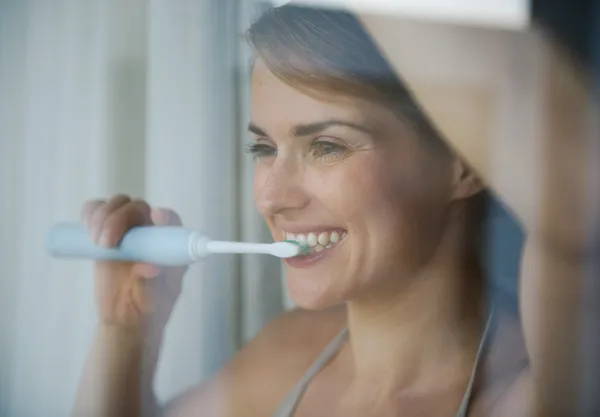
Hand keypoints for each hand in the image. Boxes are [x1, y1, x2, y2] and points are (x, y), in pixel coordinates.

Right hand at [81, 194, 186, 331]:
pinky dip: (90, 213)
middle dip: (119, 218)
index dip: (166, 216)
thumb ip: (154, 283)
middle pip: (137, 207)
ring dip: (102, 216)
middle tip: (107, 242)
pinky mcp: (105, 231)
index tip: (156, 217)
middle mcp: (151, 231)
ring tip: (97, 242)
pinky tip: (87, 230)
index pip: (171, 221)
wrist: (127, 316)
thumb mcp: (156, 299)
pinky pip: (96, 211)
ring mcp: (128, 229)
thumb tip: (150, 267)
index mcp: (170, 244)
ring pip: (117, 205)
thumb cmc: (150, 306)